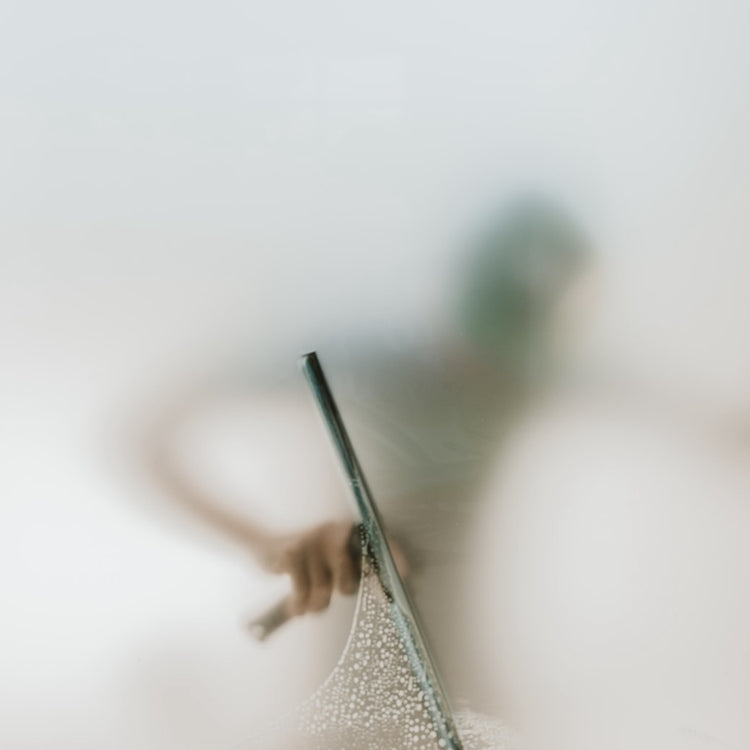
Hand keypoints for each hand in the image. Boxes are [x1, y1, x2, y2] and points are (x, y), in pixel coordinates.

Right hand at [268, 521, 408, 616]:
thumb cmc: (308, 559)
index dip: (392, 554)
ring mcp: (311, 541)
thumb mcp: (333, 561)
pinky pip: (303, 592)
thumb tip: (387, 594)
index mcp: (345, 530)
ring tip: (309, 599)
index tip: (406, 572)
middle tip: (329, 587)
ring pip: (324, 591)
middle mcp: (332, 531)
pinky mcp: (291, 552)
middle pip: (348, 581)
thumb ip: (357, 572)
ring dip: (316, 604)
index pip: (375, 541)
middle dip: (340, 591)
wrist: (265, 546)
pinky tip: (296, 602)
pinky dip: (299, 603)